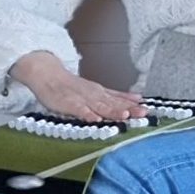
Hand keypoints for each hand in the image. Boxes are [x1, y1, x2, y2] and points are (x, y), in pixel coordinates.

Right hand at [10, 51, 146, 121]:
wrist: (47, 74)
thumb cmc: (71, 86)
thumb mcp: (96, 90)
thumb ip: (114, 96)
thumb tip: (137, 98)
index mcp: (101, 92)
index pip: (119, 99)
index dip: (133, 105)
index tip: (146, 110)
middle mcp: (94, 94)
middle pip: (113, 103)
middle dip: (128, 109)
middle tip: (142, 113)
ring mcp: (81, 98)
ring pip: (99, 106)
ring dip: (112, 111)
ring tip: (125, 115)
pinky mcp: (68, 103)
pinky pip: (79, 110)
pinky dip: (87, 114)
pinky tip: (96, 119)